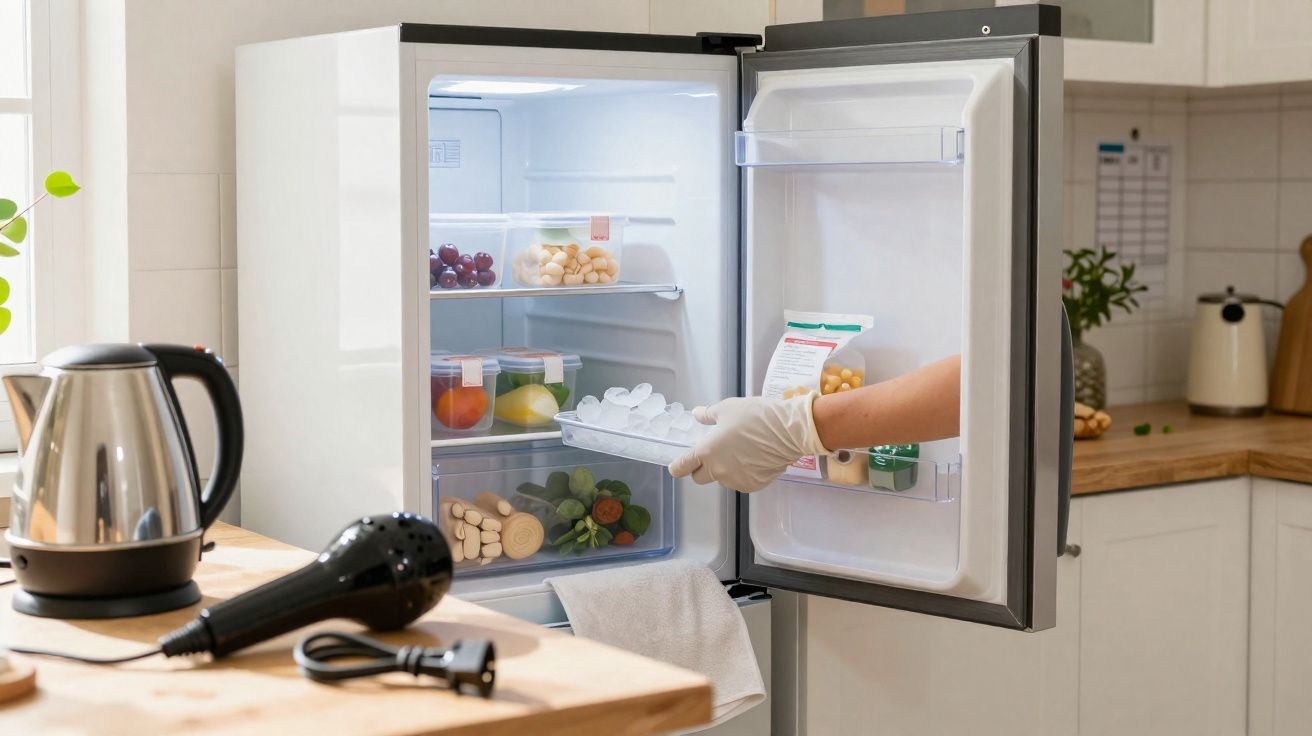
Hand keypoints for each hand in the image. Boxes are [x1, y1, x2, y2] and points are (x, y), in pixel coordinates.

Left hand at [668, 395, 829, 491]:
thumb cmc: (755, 416)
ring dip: (725, 470)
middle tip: (713, 454)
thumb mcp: (727, 408)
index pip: (681, 468)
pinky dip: (743, 473)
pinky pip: (741, 481)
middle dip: (701, 468)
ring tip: (740, 452)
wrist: (788, 431)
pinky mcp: (753, 485)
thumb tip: (696, 414)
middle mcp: (718, 471)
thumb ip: (708, 414)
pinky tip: (754, 458)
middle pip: (699, 478)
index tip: (678, 465)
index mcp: (707, 452)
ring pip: (722, 479)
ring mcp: (736, 480)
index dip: (677, 467)